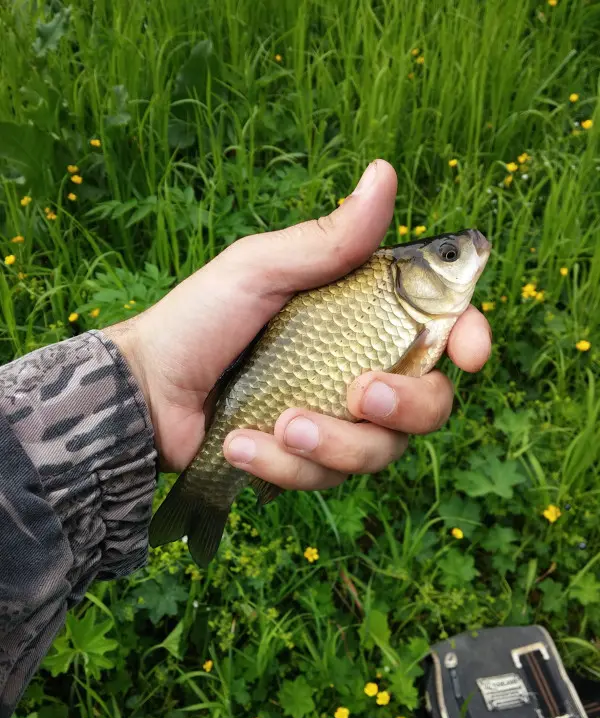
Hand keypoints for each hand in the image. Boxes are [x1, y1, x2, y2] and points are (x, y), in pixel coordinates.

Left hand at [106, 159, 490, 486]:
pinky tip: (239, 446)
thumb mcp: (259, 269)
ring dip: (332, 445)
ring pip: (379, 453)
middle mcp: (358, 370)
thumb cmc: (198, 319)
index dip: (468, 338)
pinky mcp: (304, 462)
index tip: (470, 354)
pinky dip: (281, 467)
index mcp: (358, 317)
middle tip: (357, 394)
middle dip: (405, 406)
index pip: (438, 329)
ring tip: (275, 425)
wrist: (145, 391)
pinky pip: (323, 480)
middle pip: (428, 405)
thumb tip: (383, 174)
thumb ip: (326, 240)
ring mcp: (334, 421)